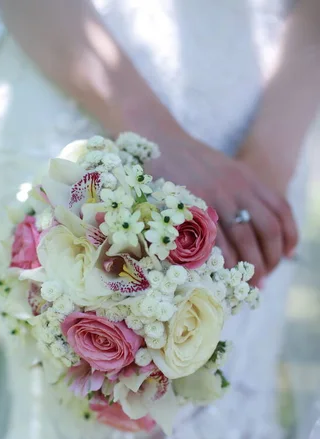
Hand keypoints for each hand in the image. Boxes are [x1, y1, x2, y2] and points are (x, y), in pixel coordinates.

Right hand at [146, 133, 297, 285]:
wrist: (161, 142)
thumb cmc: (190, 161)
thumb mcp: (226, 169)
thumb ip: (243, 190)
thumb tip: (253, 222)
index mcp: (249, 178)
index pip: (281, 211)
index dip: (289, 236)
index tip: (287, 255)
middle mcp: (239, 188)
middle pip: (267, 230)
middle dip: (270, 260)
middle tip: (264, 279)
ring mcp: (217, 198)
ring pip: (245, 240)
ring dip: (250, 266)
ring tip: (249, 284)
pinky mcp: (195, 208)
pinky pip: (217, 241)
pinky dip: (225, 261)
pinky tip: (226, 273)